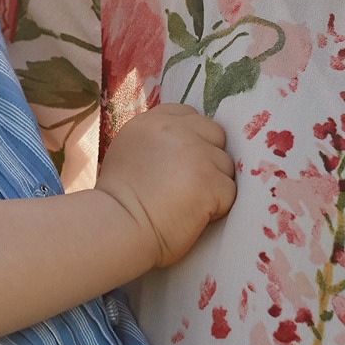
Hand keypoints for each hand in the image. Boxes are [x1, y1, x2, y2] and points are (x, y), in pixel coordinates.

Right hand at [92, 102, 235, 266]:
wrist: (116, 229)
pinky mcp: (210, 180)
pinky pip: (229, 192)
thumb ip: (157, 142)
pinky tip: (193, 216)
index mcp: (150, 122)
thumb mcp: (128, 154)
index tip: (183, 164)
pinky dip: (218, 208)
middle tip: (188, 187)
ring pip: (225, 165)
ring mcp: (195, 153)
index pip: (189, 115)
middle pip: (215, 135)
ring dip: (214, 186)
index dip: (193, 138)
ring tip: (186, 204)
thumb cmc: (117, 204)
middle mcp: (175, 130)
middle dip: (210, 159)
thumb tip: (187, 145)